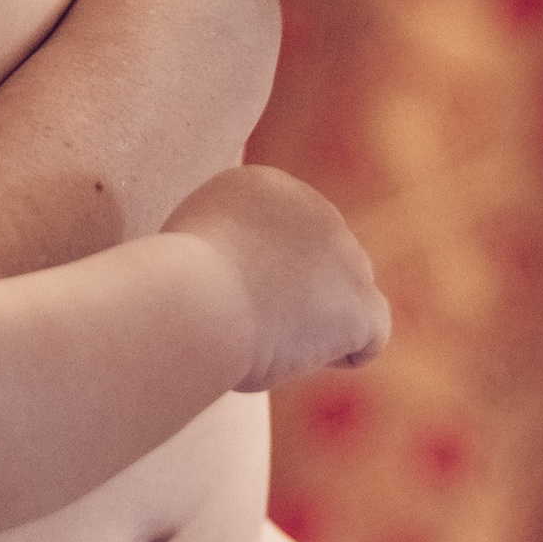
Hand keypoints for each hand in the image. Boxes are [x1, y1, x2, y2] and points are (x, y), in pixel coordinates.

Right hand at [162, 163, 388, 382]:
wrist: (193, 300)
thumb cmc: (170, 289)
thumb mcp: (192, 246)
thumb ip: (233, 250)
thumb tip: (251, 281)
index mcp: (267, 187)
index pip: (288, 237)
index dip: (262, 275)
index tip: (222, 293)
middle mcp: (314, 208)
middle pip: (322, 265)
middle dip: (295, 297)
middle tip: (243, 321)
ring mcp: (345, 253)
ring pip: (347, 299)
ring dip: (316, 325)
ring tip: (268, 338)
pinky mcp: (361, 301)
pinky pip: (372, 334)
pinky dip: (344, 353)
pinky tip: (300, 354)